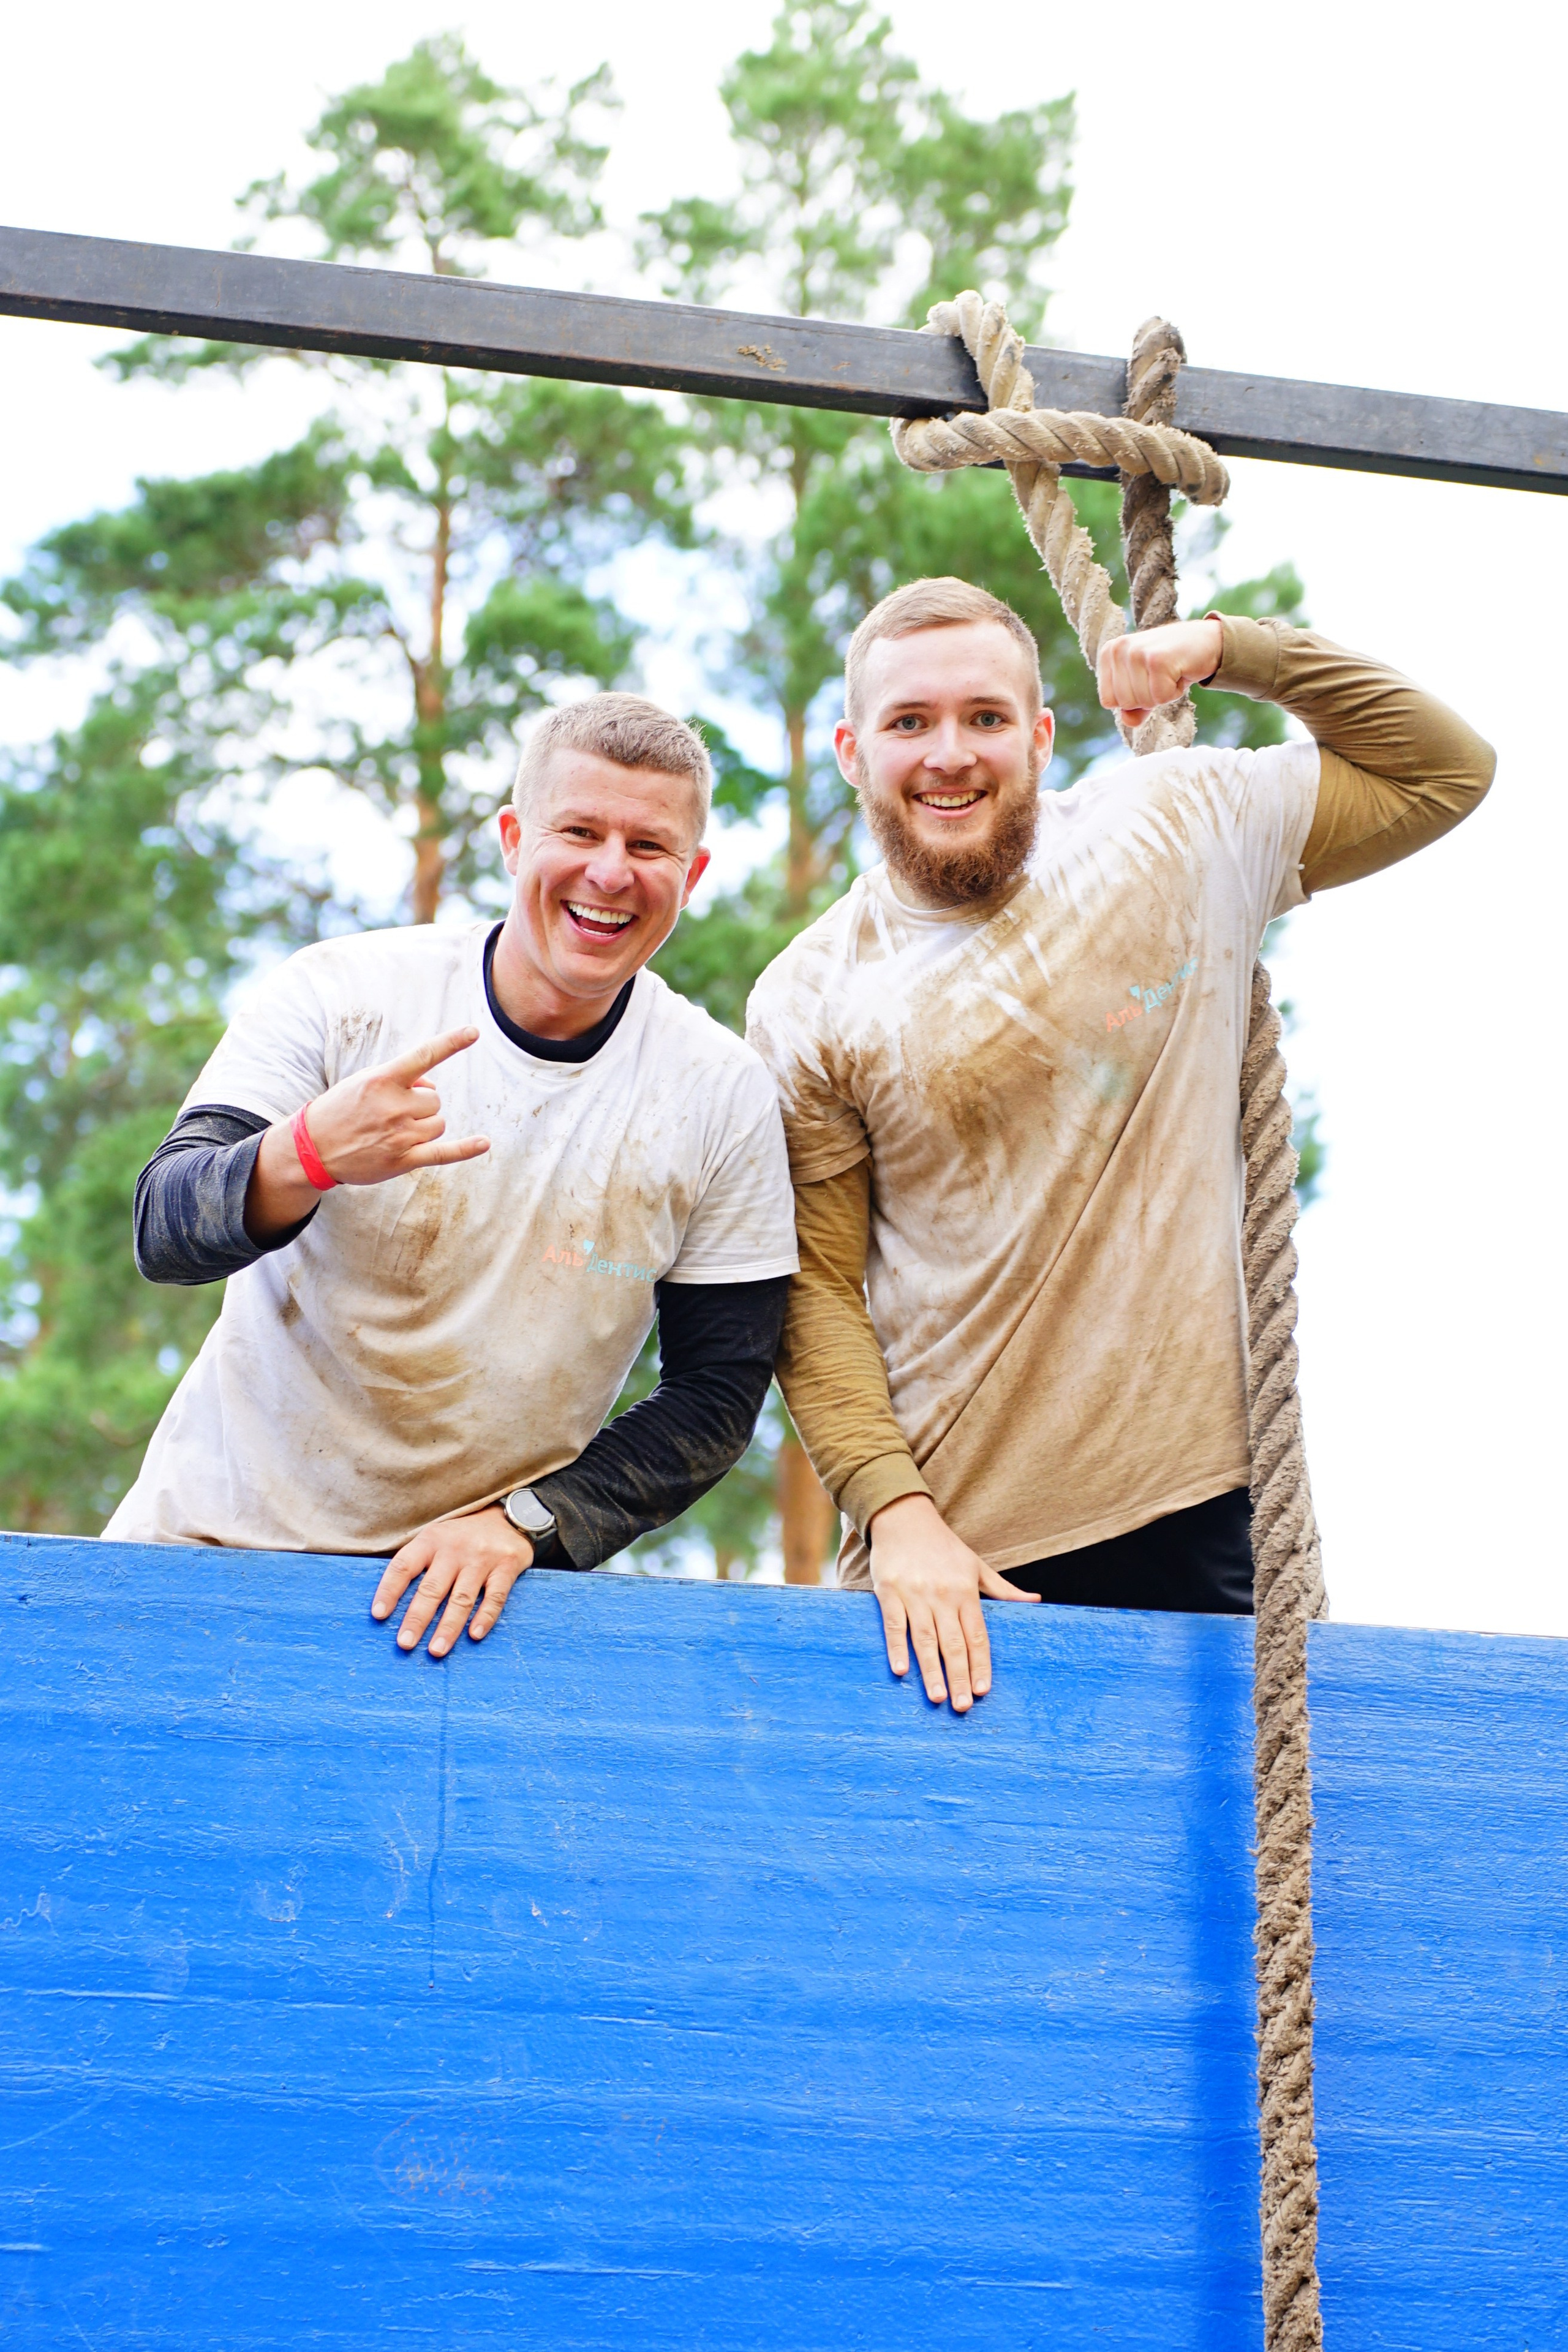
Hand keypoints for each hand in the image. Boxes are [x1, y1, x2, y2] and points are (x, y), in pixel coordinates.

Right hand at [245, 1027, 489, 1238]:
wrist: (311, 1148)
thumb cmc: (340, 1110)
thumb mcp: (362, 1083)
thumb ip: (398, 1079)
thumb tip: (431, 1088)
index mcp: (382, 1080)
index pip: (424, 1056)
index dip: (451, 1043)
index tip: (474, 1032)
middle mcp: (394, 1106)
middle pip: (435, 1100)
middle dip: (421, 1105)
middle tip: (392, 1113)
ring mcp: (400, 1134)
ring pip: (438, 1123)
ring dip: (424, 1126)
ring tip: (394, 1132)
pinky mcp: (403, 1160)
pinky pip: (443, 1153)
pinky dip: (465, 1149)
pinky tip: (483, 1143)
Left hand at [371, 1506, 532, 1658]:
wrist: (510, 1517)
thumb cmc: (463, 1536)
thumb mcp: (437, 1537)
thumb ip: (419, 1562)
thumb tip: (392, 1603)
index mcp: (431, 1540)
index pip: (404, 1566)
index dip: (389, 1590)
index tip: (378, 1615)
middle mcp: (454, 1549)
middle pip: (432, 1588)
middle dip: (417, 1618)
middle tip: (405, 1643)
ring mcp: (481, 1558)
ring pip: (461, 1598)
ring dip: (448, 1627)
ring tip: (436, 1650)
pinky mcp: (506, 1567)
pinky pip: (495, 1597)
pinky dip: (485, 1617)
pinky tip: (475, 1634)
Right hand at [865, 1492, 1037, 1712]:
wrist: (904, 1517)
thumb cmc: (943, 1545)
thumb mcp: (977, 1565)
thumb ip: (1003, 1589)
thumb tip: (1036, 1601)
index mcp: (966, 1591)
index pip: (977, 1635)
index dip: (981, 1664)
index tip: (983, 1689)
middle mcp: (942, 1595)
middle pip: (953, 1643)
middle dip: (959, 1676)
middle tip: (963, 1706)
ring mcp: (914, 1594)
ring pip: (924, 1639)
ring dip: (930, 1670)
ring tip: (936, 1697)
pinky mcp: (888, 1591)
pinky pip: (894, 1624)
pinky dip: (896, 1647)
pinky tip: (900, 1670)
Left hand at [1097, 617, 1222, 728]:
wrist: (1207, 641)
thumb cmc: (1173, 664)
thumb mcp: (1147, 686)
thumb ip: (1133, 708)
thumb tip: (1128, 721)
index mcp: (1109, 653)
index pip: (1108, 701)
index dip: (1133, 699)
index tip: (1148, 679)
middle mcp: (1118, 649)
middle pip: (1125, 703)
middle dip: (1149, 698)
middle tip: (1163, 674)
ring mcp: (1136, 652)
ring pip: (1143, 702)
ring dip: (1163, 694)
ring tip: (1171, 672)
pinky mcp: (1157, 659)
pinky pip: (1161, 698)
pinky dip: (1175, 692)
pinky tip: (1180, 671)